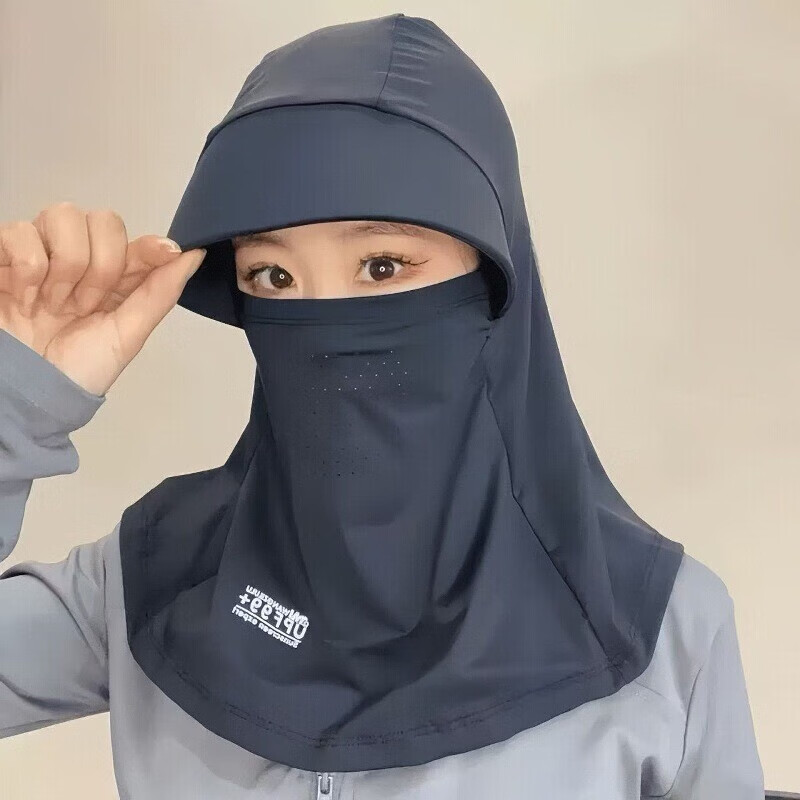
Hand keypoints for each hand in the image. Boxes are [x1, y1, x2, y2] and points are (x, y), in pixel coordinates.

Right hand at [0, 201, 205, 395]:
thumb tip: (196, 255)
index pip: (138, 242)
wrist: (27, 393)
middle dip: (102, 266)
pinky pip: (20, 231)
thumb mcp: (127, 335)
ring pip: (63, 216)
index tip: (167, 253)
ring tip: (55, 304)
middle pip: (104, 220)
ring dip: (66, 266)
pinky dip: (29, 269)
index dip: (153, 246)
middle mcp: (79, 257)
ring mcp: (40, 251)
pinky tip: (25, 298)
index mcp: (114, 278)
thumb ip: (160, 293)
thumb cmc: (77, 370)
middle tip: (86, 305)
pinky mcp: (3, 253)